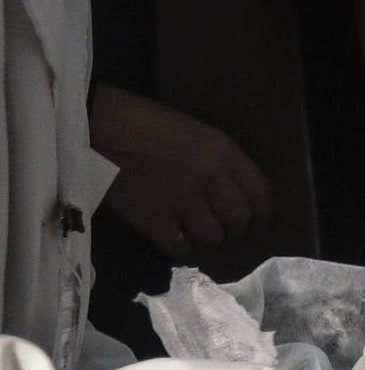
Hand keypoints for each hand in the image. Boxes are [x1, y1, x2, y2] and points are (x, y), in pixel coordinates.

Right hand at [89, 84, 272, 256]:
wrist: (97, 126)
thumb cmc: (144, 122)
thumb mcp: (195, 132)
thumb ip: (219, 161)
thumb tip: (234, 193)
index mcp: (224, 153)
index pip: (261, 193)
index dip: (263, 215)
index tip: (258, 226)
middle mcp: (211, 179)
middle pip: (240, 221)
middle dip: (233, 229)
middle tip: (219, 228)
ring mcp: (185, 201)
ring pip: (213, 238)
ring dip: (204, 239)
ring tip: (191, 230)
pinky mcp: (157, 220)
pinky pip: (180, 247)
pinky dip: (177, 245)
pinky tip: (169, 235)